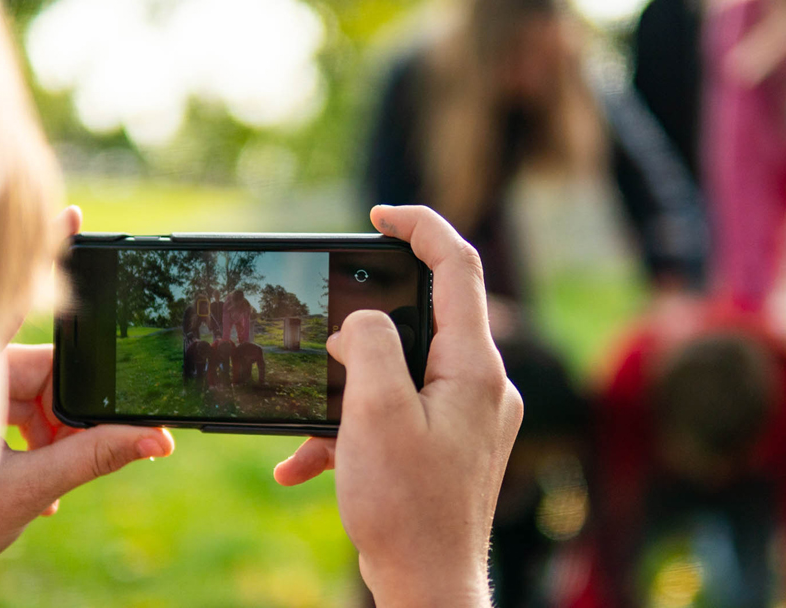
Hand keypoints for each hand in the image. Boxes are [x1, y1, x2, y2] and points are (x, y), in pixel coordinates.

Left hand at [0, 206, 173, 571]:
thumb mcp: (29, 489)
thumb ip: (94, 456)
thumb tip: (155, 438)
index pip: (22, 301)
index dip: (50, 254)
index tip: (74, 213)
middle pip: (48, 367)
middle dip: (73, 411)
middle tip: (93, 449)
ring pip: (37, 395)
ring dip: (55, 435)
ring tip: (51, 487)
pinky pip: (20, 413)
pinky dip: (38, 442)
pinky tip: (42, 486)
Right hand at [273, 205, 523, 607]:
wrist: (428, 587)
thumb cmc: (407, 508)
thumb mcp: (376, 413)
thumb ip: (369, 346)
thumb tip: (361, 324)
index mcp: (474, 367)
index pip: (459, 266)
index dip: (421, 226)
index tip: (379, 213)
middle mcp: (481, 385)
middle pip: (424, 318)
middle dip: (364, 325)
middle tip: (325, 331)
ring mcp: (468, 417)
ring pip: (400, 373)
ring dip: (346, 394)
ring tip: (307, 428)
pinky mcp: (449, 445)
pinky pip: (397, 415)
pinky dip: (352, 431)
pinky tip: (304, 465)